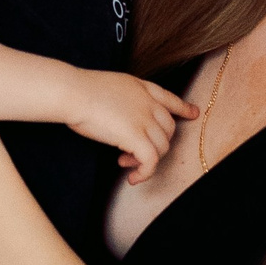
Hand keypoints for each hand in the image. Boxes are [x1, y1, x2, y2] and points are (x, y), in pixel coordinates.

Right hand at [65, 69, 195, 182]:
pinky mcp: (137, 137)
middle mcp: (149, 103)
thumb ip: (125, 100)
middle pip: (168, 129)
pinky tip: (132, 177)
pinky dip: (145, 172)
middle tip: (132, 154)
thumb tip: (123, 120)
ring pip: (162, 148)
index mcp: (142, 88)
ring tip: (125, 163)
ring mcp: (145, 119)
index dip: (183, 108)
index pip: (170, 99)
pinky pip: (151, 161)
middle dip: (156, 145)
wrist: (73, 93)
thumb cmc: (81, 91)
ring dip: (146, 160)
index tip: (193, 113)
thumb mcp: (112, 87)